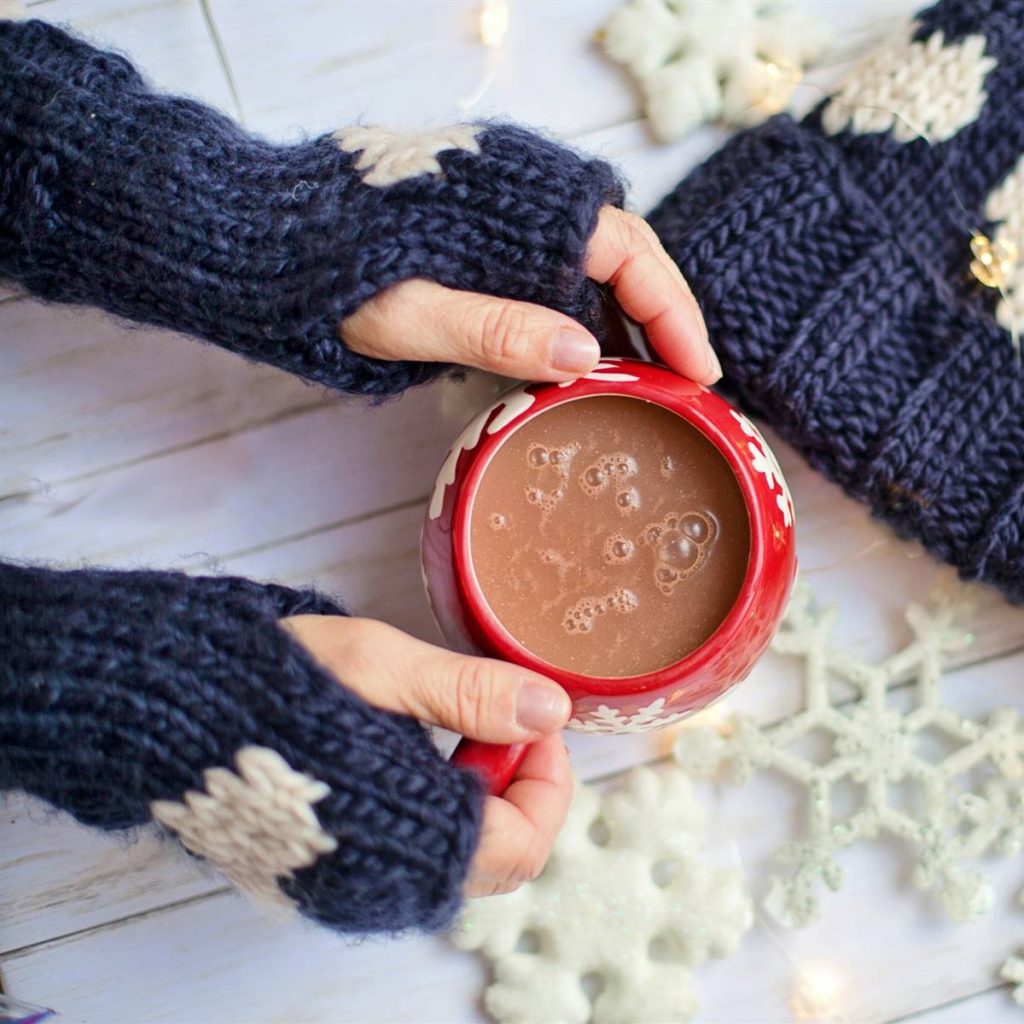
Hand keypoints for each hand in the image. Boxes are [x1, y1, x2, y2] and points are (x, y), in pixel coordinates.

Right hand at [281, 615, 573, 897]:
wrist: (163, 708)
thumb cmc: (268, 681)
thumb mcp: (379, 665)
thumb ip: (470, 693)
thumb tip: (550, 709)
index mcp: (400, 835)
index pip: (521, 844)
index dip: (549, 782)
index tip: (539, 722)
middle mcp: (376, 881)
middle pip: (493, 859)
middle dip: (516, 788)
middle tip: (500, 719)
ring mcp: (343, 886)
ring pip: (450, 860)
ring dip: (474, 798)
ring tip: (452, 728)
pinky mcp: (315, 874)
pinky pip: (402, 858)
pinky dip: (429, 811)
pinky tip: (406, 755)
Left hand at [342, 206, 719, 383]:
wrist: (269, 242)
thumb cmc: (330, 274)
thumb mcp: (411, 313)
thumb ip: (496, 330)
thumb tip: (587, 354)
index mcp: (520, 207)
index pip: (629, 255)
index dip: (674, 314)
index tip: (701, 374)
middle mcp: (523, 203)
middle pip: (622, 258)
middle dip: (660, 321)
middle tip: (685, 386)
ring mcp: (504, 223)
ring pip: (588, 271)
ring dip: (621, 325)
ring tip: (645, 386)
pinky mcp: (483, 246)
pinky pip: (550, 280)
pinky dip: (575, 322)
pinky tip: (579, 365)